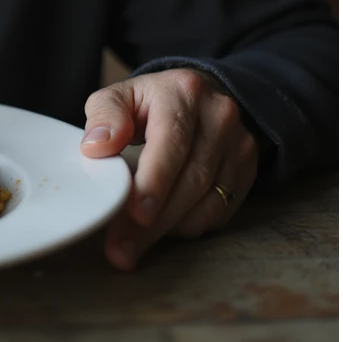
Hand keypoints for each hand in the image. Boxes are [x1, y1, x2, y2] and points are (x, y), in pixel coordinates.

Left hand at [80, 68, 259, 270]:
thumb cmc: (153, 100)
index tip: (134, 212)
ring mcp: (239, 146)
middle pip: (191, 179)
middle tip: (121, 249)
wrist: (203, 95)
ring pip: (207, 201)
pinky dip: (187, 226)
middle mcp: (220, 117)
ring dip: (167, 230)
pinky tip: (161, 230)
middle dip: (153, 221)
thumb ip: (104, 115)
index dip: (154, 182)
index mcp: (184, 92)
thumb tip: (95, 147)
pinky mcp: (247, 172)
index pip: (172, 142)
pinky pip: (219, 211)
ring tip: (132, 246)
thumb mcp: (122, 94)